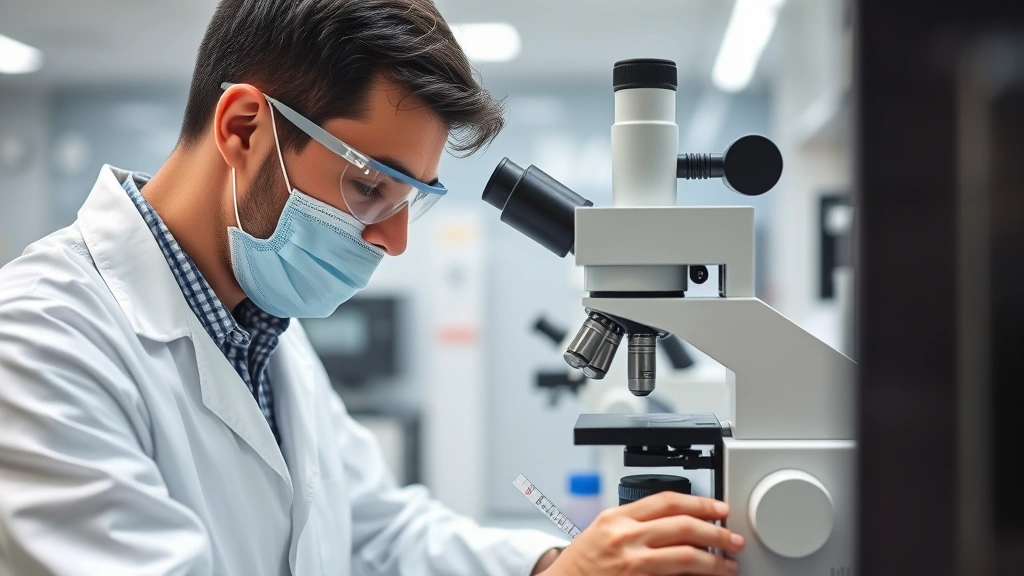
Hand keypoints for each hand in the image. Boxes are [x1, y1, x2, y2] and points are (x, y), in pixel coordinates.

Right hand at [544, 492, 743, 575]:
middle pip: (683, 526)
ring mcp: (631, 562)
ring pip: (686, 556)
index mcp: (617, 517)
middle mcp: (625, 536)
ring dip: (714, 561)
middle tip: (732, 538)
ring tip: (728, 564)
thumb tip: (675, 523)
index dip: (700, 503)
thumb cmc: (579, 565)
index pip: (667, 501)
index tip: (718, 509)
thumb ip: (635, 523)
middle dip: (716, 532)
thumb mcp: (603, 532)